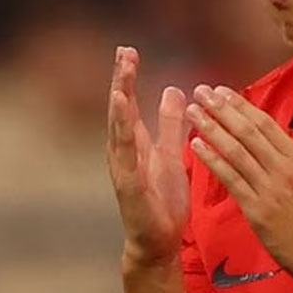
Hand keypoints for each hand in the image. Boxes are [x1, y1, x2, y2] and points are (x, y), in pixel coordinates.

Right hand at [106, 46, 189, 268]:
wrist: (159, 241)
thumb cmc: (163, 200)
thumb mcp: (171, 153)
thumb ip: (170, 124)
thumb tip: (173, 89)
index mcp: (135, 144)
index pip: (130, 104)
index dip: (128, 78)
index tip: (129, 51)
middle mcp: (124, 152)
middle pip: (120, 110)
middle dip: (121, 81)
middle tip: (123, 52)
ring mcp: (123, 168)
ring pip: (119, 130)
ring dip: (119, 104)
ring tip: (122, 79)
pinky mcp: (128, 185)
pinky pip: (126, 156)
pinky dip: (123, 134)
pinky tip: (124, 116)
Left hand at [186, 85, 292, 286]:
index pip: (266, 124)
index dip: (242, 105)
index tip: (223, 91)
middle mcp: (282, 169)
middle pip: (247, 133)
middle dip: (222, 110)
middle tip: (201, 92)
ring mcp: (268, 189)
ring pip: (235, 152)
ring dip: (211, 130)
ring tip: (193, 113)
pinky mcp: (256, 209)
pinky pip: (230, 179)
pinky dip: (212, 161)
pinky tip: (196, 146)